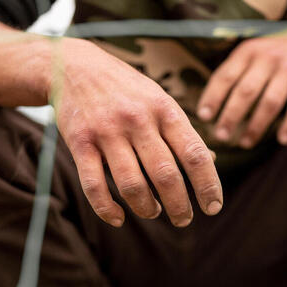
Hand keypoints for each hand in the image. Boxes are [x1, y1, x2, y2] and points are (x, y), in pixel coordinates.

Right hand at [52, 40, 222, 227]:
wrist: (73, 66)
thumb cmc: (126, 89)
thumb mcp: (159, 99)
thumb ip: (182, 130)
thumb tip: (209, 161)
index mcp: (164, 109)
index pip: (194, 154)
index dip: (208, 185)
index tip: (213, 207)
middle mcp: (138, 120)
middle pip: (166, 174)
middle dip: (179, 205)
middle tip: (184, 219)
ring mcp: (107, 131)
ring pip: (132, 184)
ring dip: (146, 208)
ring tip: (153, 213)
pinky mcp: (79, 143)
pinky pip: (94, 185)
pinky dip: (107, 208)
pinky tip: (118, 218)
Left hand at [196, 31, 286, 147]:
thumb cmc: (274, 54)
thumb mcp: (252, 53)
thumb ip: (233, 72)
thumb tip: (207, 107)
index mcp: (249, 51)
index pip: (226, 75)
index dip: (213, 97)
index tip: (204, 117)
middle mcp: (268, 57)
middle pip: (246, 91)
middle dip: (231, 116)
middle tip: (221, 136)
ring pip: (270, 101)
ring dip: (257, 125)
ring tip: (245, 143)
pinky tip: (282, 140)